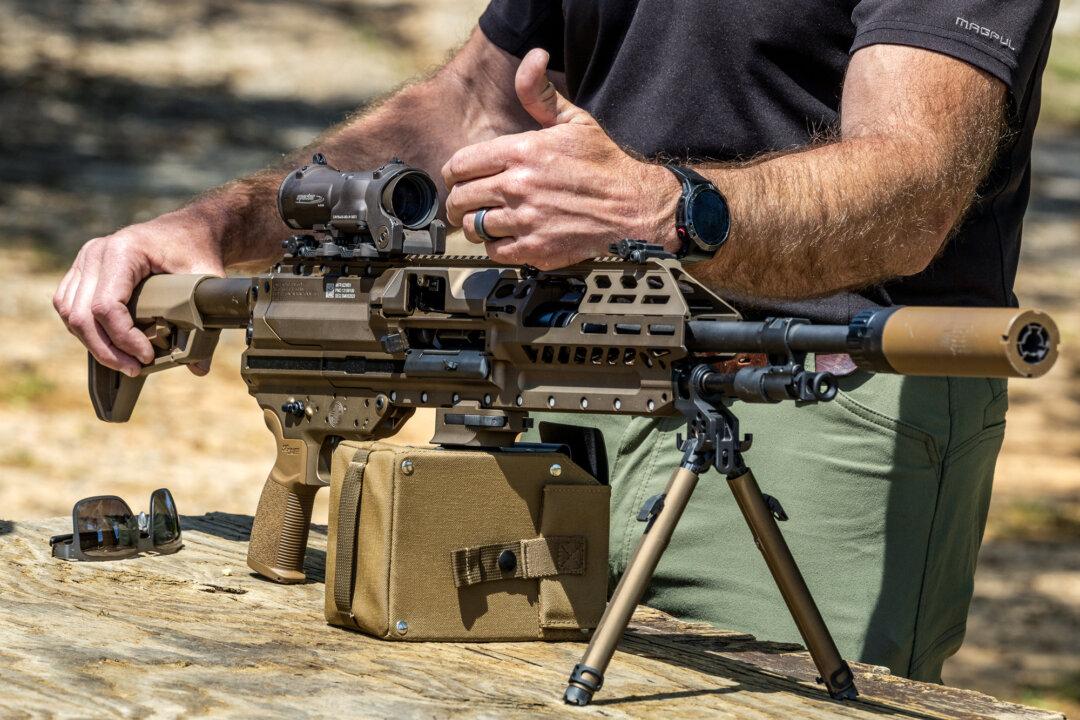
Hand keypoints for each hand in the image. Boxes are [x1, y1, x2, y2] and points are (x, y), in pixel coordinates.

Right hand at [53, 208, 225, 377]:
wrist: (187, 229)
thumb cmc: (196, 250)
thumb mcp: (206, 280)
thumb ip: (205, 321)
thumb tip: (199, 368)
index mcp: (122, 251)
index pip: (107, 306)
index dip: (123, 339)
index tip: (146, 357)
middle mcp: (95, 253)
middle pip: (81, 314)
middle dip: (106, 350)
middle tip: (134, 369)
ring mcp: (84, 260)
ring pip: (69, 313)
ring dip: (93, 343)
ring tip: (124, 362)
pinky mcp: (83, 269)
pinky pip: (68, 305)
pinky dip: (84, 329)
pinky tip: (109, 345)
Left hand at [442, 48, 678, 268]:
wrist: (632, 205)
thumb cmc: (604, 165)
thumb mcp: (573, 120)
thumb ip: (540, 94)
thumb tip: (532, 60)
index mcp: (522, 152)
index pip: (460, 165)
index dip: (453, 174)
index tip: (458, 179)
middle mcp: (519, 186)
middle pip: (461, 199)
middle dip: (458, 202)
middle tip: (465, 204)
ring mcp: (526, 220)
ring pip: (474, 227)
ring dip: (476, 225)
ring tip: (485, 221)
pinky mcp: (535, 248)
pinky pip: (494, 251)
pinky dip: (494, 247)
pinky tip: (505, 238)